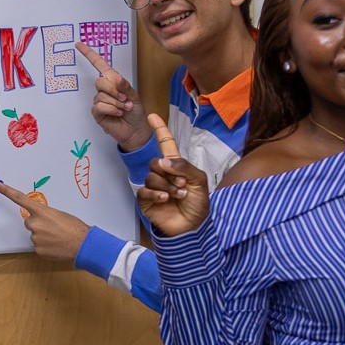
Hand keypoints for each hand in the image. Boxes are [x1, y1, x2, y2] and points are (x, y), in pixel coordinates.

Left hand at [0, 183, 90, 261]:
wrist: (83, 244)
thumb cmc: (75, 228)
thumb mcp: (60, 214)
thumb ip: (46, 215)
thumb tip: (42, 221)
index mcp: (41, 211)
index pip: (20, 198)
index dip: (6, 191)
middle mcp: (35, 223)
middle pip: (29, 222)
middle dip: (39, 224)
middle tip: (53, 228)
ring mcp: (35, 237)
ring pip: (35, 235)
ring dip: (44, 236)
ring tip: (58, 237)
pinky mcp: (37, 250)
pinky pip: (38, 246)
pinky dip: (46, 246)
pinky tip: (56, 245)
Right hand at [78, 41, 147, 151]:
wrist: (136, 130)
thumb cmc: (136, 112)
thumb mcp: (133, 95)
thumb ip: (124, 85)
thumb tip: (115, 78)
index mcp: (113, 81)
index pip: (99, 65)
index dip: (89, 55)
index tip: (78, 45)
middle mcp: (104, 90)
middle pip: (100, 81)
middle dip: (114, 89)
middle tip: (125, 98)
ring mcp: (99, 101)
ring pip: (102, 95)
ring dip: (116, 102)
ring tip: (124, 109)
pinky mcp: (97, 112)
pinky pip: (100, 106)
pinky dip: (112, 109)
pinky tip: (118, 114)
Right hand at [137, 114, 209, 236]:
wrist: (192, 228)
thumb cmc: (198, 205)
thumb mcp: (199, 181)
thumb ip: (184, 166)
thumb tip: (163, 161)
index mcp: (176, 166)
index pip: (165, 144)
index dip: (160, 130)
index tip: (151, 116)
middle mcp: (163, 174)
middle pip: (155, 162)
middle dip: (169, 173)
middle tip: (183, 184)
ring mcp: (153, 187)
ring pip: (150, 176)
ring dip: (166, 185)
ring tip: (179, 195)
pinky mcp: (146, 200)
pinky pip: (144, 190)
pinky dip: (156, 194)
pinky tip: (166, 199)